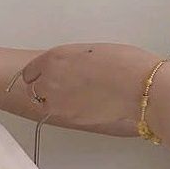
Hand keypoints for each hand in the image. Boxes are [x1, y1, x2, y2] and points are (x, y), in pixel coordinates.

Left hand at [17, 43, 163, 136]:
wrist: (140, 87)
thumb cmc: (124, 63)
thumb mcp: (90, 50)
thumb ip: (69, 60)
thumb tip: (67, 68)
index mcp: (54, 58)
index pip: (29, 72)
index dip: (38, 74)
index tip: (45, 76)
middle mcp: (50, 81)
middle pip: (34, 90)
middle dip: (46, 88)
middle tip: (65, 86)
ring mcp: (57, 102)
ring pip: (46, 104)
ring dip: (55, 101)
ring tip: (78, 95)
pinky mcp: (69, 118)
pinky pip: (61, 114)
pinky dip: (69, 110)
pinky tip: (86, 104)